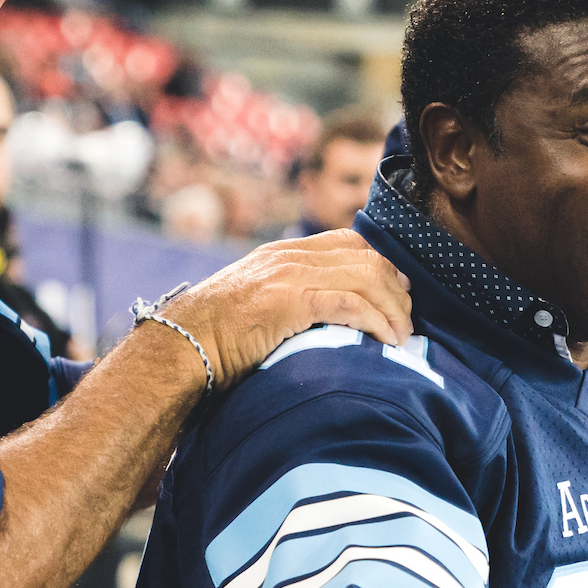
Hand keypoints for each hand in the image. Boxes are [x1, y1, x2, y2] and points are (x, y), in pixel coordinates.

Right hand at [156, 229, 412, 391]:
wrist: (181, 345)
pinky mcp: (291, 301)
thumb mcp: (254, 303)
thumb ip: (288, 297)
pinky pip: (350, 304)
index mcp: (283, 253)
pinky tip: (385, 340)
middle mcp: (290, 256)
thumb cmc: (215, 337)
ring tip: (402, 336)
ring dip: (393, 309)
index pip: (349, 242)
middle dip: (397, 289)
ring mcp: (290, 275)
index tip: (397, 292)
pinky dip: (376, 321)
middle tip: (407, 320)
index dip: (381, 264)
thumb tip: (324, 318)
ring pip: (367, 277)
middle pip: (367, 257)